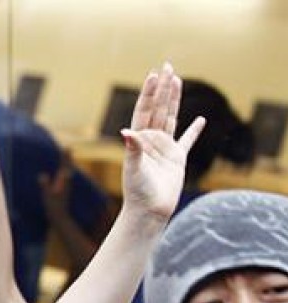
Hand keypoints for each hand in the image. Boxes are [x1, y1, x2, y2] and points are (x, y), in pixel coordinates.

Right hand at [39, 155, 73, 222]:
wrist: (60, 217)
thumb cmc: (53, 206)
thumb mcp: (47, 195)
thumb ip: (45, 185)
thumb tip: (42, 175)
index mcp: (63, 181)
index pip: (65, 166)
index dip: (65, 157)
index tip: (67, 147)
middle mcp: (66, 182)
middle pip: (67, 167)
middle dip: (66, 159)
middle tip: (67, 149)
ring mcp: (66, 186)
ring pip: (67, 173)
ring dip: (65, 165)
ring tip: (64, 159)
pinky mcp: (64, 191)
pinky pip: (64, 178)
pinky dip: (62, 172)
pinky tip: (60, 174)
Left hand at [120, 63, 205, 221]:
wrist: (148, 211)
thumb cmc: (137, 192)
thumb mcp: (133, 168)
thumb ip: (132, 148)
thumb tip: (125, 131)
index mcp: (139, 140)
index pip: (144, 111)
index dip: (149, 93)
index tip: (154, 75)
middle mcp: (151, 141)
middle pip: (158, 109)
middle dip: (163, 88)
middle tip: (167, 66)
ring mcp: (164, 148)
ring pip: (171, 118)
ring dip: (174, 100)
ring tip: (177, 80)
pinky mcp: (177, 159)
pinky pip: (187, 141)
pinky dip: (194, 130)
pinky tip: (201, 119)